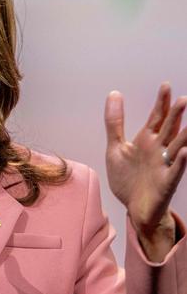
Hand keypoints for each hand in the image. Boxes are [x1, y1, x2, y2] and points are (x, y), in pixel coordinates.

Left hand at [105, 84, 186, 260]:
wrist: (132, 207)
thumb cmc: (127, 178)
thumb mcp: (116, 147)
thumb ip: (115, 122)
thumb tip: (114, 94)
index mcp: (146, 141)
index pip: (156, 118)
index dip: (161, 103)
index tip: (166, 86)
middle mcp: (159, 150)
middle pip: (170, 129)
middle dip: (176, 115)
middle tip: (183, 99)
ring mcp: (164, 165)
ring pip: (178, 147)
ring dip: (185, 135)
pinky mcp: (166, 183)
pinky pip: (175, 171)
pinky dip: (180, 162)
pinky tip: (184, 152)